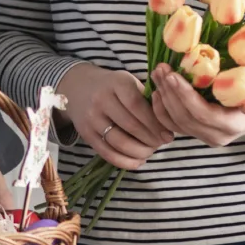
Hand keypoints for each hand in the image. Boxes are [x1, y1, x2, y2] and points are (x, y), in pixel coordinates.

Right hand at [56, 62, 173, 169]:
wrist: (77, 87)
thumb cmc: (111, 86)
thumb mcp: (127, 82)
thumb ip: (146, 98)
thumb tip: (168, 124)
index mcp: (116, 83)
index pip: (137, 105)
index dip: (154, 123)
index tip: (168, 135)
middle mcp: (101, 99)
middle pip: (130, 126)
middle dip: (151, 139)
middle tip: (161, 144)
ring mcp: (91, 118)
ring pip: (119, 142)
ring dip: (140, 152)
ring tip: (150, 151)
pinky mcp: (86, 134)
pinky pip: (107, 153)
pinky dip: (126, 162)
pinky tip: (138, 160)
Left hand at [150, 63, 244, 146]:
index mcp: (233, 125)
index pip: (202, 113)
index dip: (184, 95)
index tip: (172, 74)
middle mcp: (218, 136)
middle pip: (185, 118)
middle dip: (169, 92)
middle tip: (160, 68)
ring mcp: (206, 135)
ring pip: (176, 122)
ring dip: (163, 97)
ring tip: (157, 73)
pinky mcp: (198, 131)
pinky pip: (174, 124)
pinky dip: (162, 108)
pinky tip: (157, 90)